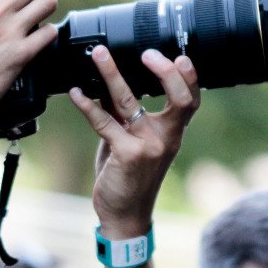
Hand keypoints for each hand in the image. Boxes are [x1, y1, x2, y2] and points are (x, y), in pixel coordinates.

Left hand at [69, 46, 199, 238]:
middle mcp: (166, 137)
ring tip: (98, 54)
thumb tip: (109, 80)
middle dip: (165, 71)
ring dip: (112, 74)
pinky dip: (88, 105)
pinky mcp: (126, 155)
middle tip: (147, 52)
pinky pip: (105, 122)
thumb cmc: (129, 176)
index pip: (190, 98)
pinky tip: (76, 93)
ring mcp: (148, 146)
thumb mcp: (132, 140)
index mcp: (172, 132)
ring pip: (131, 102)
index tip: (177, 54)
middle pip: (179, 98)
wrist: (124, 215)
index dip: (189, 75)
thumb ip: (125, 113)